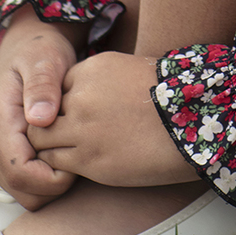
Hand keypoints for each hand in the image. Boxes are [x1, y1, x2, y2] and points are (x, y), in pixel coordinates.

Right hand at [0, 6, 83, 208]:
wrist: (28, 48)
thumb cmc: (41, 51)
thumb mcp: (46, 59)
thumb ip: (42, 86)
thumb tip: (40, 120)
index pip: (22, 175)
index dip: (54, 176)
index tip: (78, 150)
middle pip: (25, 193)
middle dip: (56, 182)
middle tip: (78, 148)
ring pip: (25, 194)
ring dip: (52, 181)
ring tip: (70, 146)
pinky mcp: (2, 160)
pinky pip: (26, 186)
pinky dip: (46, 177)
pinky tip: (62, 149)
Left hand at [27, 51, 199, 187]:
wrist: (193, 125)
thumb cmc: (170, 99)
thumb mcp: (131, 71)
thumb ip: (100, 82)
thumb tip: (84, 96)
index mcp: (93, 69)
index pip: (57, 88)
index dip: (64, 104)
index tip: (77, 115)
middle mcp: (82, 96)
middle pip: (45, 112)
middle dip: (52, 125)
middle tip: (66, 136)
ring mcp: (83, 129)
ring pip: (42, 139)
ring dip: (51, 146)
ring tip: (70, 152)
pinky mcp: (89, 160)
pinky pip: (55, 162)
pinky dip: (60, 164)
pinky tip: (78, 164)